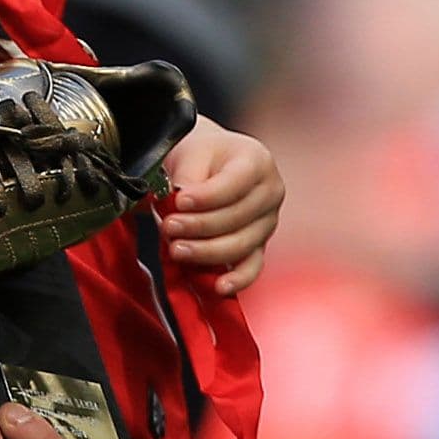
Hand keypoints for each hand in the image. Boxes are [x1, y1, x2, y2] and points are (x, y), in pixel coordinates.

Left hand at [159, 118, 282, 294]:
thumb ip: (188, 176)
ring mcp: (266, 222)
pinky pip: (252, 267)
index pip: (233, 184)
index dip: (205, 197)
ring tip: (177, 249)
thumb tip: (178, 204)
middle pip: (236, 218)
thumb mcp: (192, 152)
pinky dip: (236, 279)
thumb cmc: (203, 155)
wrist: (210, 162)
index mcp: (256, 162)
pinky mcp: (258, 245)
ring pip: (240, 245)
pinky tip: (219, 286)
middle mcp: (269, 193)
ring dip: (205, 251)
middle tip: (169, 226)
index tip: (179, 201)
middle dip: (199, 226)